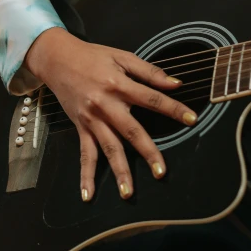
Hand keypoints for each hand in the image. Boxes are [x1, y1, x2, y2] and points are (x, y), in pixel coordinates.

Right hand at [24, 27, 196, 201]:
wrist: (59, 59)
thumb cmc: (93, 56)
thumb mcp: (123, 56)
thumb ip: (149, 71)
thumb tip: (175, 83)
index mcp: (119, 84)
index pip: (152, 98)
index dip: (173, 108)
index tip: (191, 119)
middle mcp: (105, 104)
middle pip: (131, 130)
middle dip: (147, 151)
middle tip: (161, 171)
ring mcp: (92, 119)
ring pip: (108, 148)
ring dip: (119, 171)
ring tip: (128, 192)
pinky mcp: (81, 127)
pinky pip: (84, 154)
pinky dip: (85, 176)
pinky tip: (88, 194)